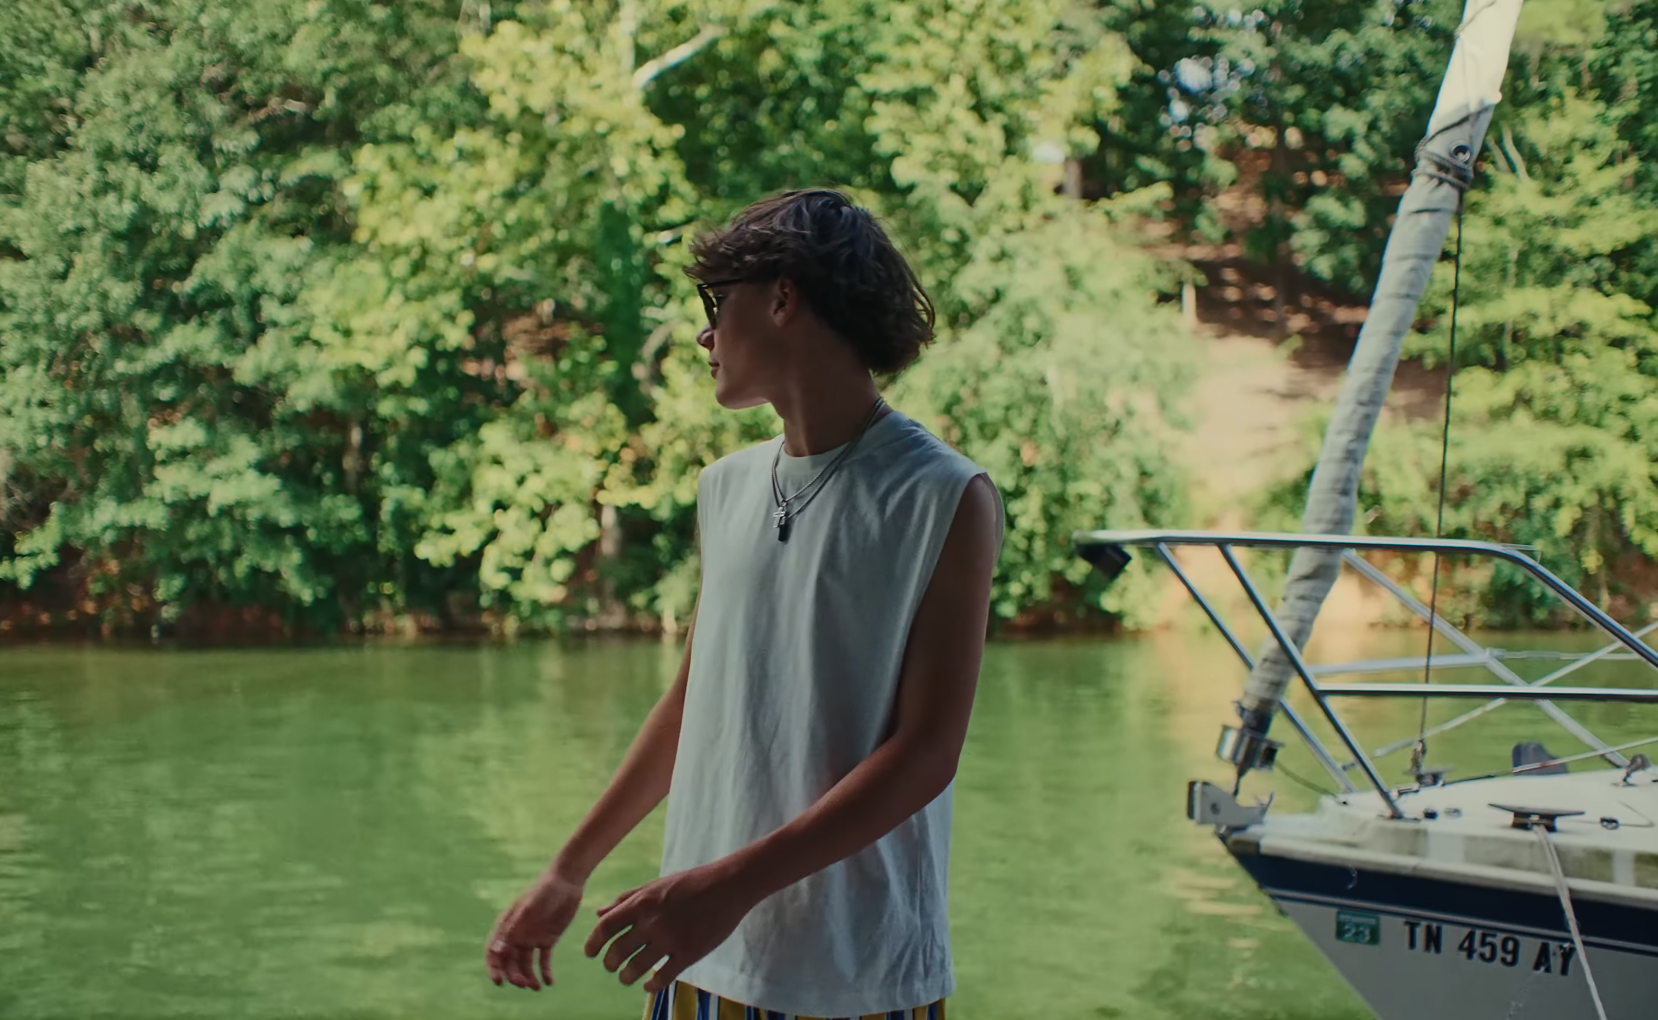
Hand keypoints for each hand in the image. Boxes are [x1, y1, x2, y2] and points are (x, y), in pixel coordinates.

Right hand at [486, 869, 584, 990]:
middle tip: (523, 984)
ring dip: (528, 977)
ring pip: (525, 964)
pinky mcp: (547, 940)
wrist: (566, 881)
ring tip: (536, 987)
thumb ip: (514, 928)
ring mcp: (531, 938)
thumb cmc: (543, 891)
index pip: (494, 951)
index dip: (494, 967)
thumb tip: (497, 951)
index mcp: (506, 926)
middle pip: (510, 961)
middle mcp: (517, 934)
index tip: (499, 981)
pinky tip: (549, 983)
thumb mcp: (528, 909)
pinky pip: (543, 960)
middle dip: (514, 975)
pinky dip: (544, 972)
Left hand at [583, 863, 753, 993]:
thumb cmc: (691, 882)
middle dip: (610, 963)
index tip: (590, 954)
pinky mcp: (689, 953)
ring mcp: (670, 939)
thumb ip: (626, 899)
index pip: (606, 927)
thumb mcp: (655, 885)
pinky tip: (649, 985)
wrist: (728, 885)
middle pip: (618, 951)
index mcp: (642, 903)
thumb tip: (599, 913)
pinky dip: (652, 985)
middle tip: (611, 967)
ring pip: (637, 967)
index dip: (593, 943)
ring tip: (626, 977)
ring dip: (626, 976)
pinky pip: (663, 977)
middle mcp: (652, 922)